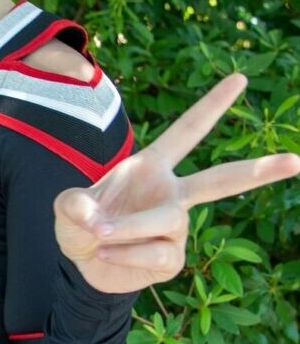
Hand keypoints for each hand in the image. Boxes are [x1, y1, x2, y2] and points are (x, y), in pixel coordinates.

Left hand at [54, 73, 299, 293]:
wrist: (82, 264)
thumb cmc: (81, 223)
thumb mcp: (67, 207)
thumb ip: (73, 204)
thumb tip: (92, 216)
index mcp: (152, 167)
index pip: (186, 132)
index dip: (211, 106)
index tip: (240, 79)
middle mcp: (171, 193)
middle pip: (221, 180)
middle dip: (259, 171)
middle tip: (297, 161)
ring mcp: (176, 228)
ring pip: (167, 220)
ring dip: (129, 227)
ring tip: (99, 234)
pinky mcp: (172, 259)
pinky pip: (156, 252)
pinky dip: (125, 254)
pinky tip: (105, 254)